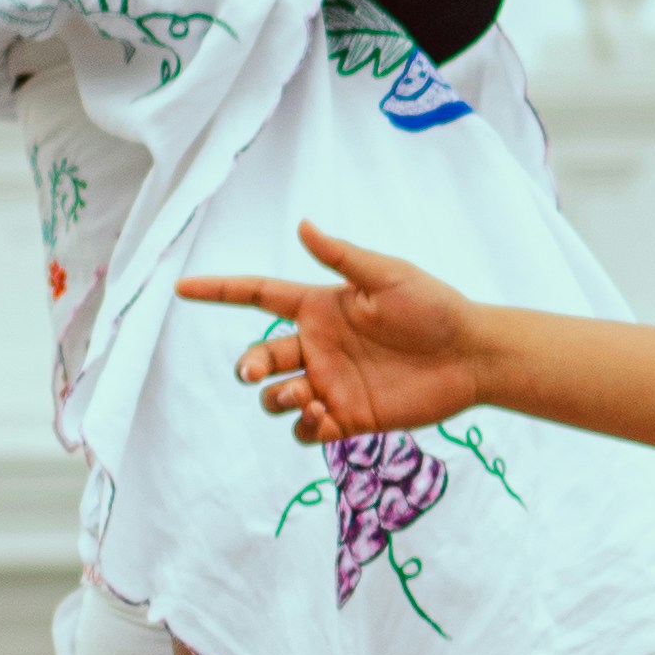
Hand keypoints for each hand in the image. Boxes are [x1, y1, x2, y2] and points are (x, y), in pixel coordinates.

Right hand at [180, 222, 485, 438]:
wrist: (472, 356)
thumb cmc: (435, 308)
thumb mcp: (388, 276)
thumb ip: (342, 257)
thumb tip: (303, 225)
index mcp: (320, 308)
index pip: (257, 297)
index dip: (219, 292)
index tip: (181, 289)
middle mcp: (317, 347)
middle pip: (259, 356)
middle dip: (249, 365)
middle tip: (258, 371)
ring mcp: (330, 384)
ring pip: (275, 397)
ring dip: (277, 398)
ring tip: (306, 397)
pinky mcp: (349, 418)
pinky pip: (305, 430)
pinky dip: (303, 427)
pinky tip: (323, 417)